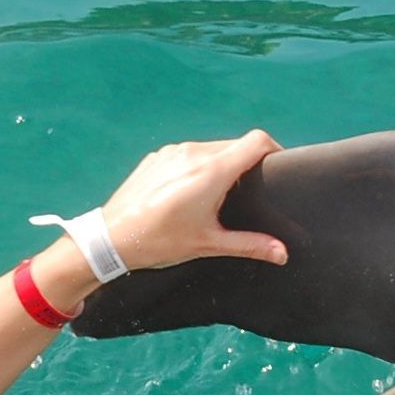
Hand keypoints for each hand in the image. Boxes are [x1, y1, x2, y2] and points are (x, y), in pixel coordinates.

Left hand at [97, 130, 288, 271]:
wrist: (112, 238)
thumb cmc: (160, 242)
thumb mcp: (209, 244)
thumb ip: (250, 245)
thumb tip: (282, 253)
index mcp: (211, 171)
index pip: (256, 141)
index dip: (274, 150)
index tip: (277, 168)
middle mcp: (193, 153)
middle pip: (235, 145)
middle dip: (246, 164)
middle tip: (246, 193)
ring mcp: (173, 152)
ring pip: (211, 148)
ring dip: (220, 165)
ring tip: (215, 196)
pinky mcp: (158, 156)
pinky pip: (188, 153)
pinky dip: (196, 166)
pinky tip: (188, 193)